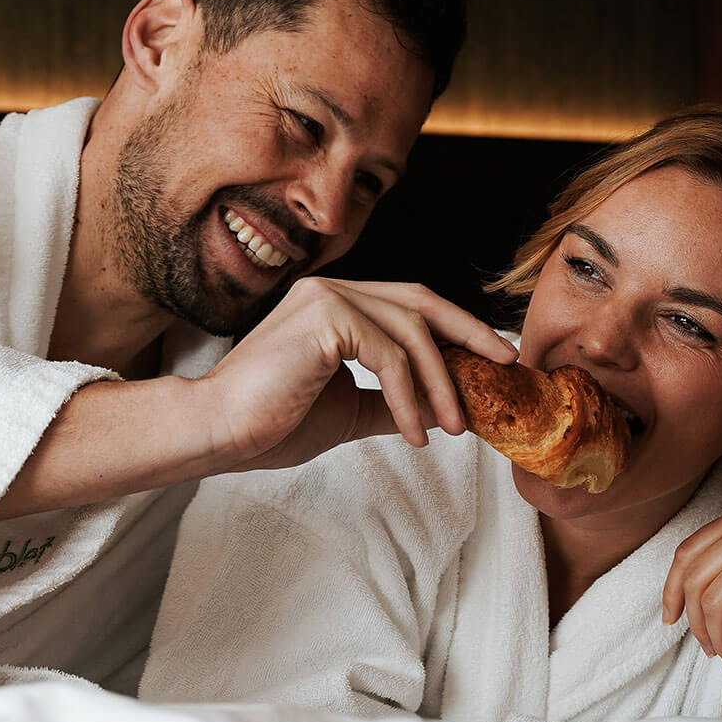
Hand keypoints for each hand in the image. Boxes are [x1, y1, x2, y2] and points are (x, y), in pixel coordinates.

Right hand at [196, 278, 517, 471]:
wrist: (218, 431)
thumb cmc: (269, 423)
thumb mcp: (347, 410)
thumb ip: (387, 400)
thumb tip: (429, 409)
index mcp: (336, 304)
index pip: (411, 305)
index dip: (456, 329)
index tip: (490, 360)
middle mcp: (333, 290)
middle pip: (422, 301)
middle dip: (469, 333)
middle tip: (503, 367)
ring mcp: (328, 297)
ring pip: (412, 332)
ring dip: (441, 383)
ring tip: (453, 427)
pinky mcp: (325, 318)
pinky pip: (390, 355)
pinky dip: (409, 397)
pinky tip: (415, 432)